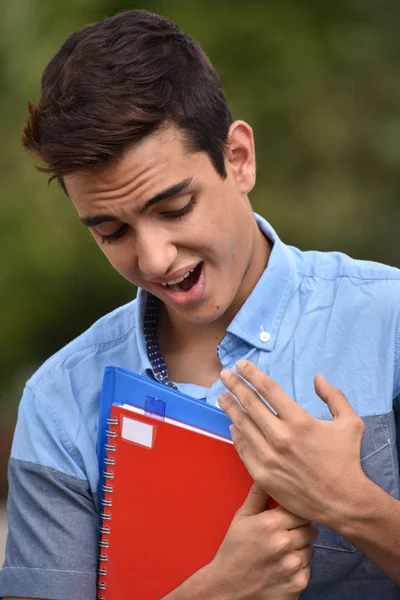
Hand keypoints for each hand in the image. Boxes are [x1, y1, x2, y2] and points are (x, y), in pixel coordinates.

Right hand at [211, 483, 315, 599]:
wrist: (227, 589)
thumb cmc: (234, 550)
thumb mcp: (241, 518)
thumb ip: (258, 496)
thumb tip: (268, 475)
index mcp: (271, 524)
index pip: (302, 511)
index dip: (296, 514)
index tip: (288, 518)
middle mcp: (285, 544)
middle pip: (310, 529)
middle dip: (300, 530)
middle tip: (284, 535)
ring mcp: (293, 566)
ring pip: (310, 549)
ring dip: (300, 549)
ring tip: (280, 552)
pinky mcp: (298, 584)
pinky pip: (308, 569)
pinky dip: (298, 568)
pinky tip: (281, 567)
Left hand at [218, 360, 366, 527]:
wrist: (342, 502)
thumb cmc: (346, 460)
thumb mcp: (350, 422)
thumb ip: (334, 396)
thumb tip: (317, 378)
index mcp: (299, 420)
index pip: (268, 389)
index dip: (252, 374)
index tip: (241, 365)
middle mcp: (280, 436)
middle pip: (250, 403)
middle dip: (235, 385)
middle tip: (225, 375)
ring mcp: (268, 457)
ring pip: (242, 425)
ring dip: (230, 408)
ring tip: (221, 396)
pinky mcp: (261, 475)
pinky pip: (243, 449)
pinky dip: (236, 435)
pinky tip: (232, 426)